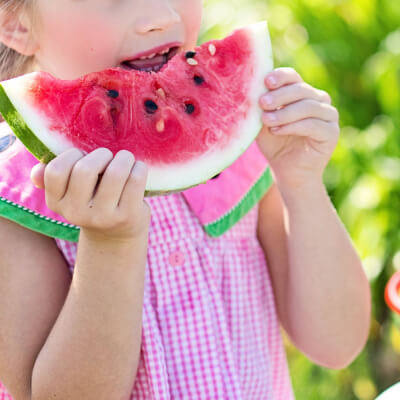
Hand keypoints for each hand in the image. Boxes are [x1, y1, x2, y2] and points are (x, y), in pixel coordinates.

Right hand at [31, 148, 150, 242]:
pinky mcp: (128, 216)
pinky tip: (137, 170)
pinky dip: (139, 168)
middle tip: (109, 158)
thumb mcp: (71, 194)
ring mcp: (104, 217)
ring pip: (115, 173)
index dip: (72, 155)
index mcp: (57, 203)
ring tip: (126, 160)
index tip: (84, 157)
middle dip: (101, 154)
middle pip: (85, 170)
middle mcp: (77, 214)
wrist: (117, 234)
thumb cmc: (93, 201)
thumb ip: (53, 179)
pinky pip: (136, 179)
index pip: (55, 171)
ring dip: (124, 158)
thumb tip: (37, 172)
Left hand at [257, 67, 338, 192]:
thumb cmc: (275, 145)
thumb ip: (261, 108)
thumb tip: (252, 90)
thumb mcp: (264, 124)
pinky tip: (277, 131)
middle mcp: (318, 100)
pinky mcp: (332, 132)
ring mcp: (328, 115)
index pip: (293, 77)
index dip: (280, 77)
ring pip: (307, 106)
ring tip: (266, 121)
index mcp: (301, 93)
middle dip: (279, 95)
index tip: (265, 81)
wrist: (288, 172)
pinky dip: (293, 126)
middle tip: (262, 103)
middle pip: (301, 89)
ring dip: (284, 113)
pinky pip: (313, 124)